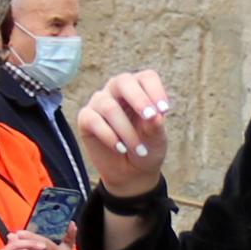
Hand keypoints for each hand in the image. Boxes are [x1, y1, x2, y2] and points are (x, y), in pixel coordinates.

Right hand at [75, 70, 175, 199]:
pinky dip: (109, 136)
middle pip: (123, 81)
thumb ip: (155, 126)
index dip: (156, 91)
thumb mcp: (156, 139)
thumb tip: (155, 116)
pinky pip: (93, 120)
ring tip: (139, 149)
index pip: (147, 78)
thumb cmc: (147, 148)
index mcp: (139, 88)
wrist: (131, 172)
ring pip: (109, 107)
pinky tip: (120, 148)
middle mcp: (117, 90)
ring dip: (126, 131)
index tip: (164, 110)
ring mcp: (100, 103)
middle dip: (138, 99)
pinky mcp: (86, 118)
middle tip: (150, 117)